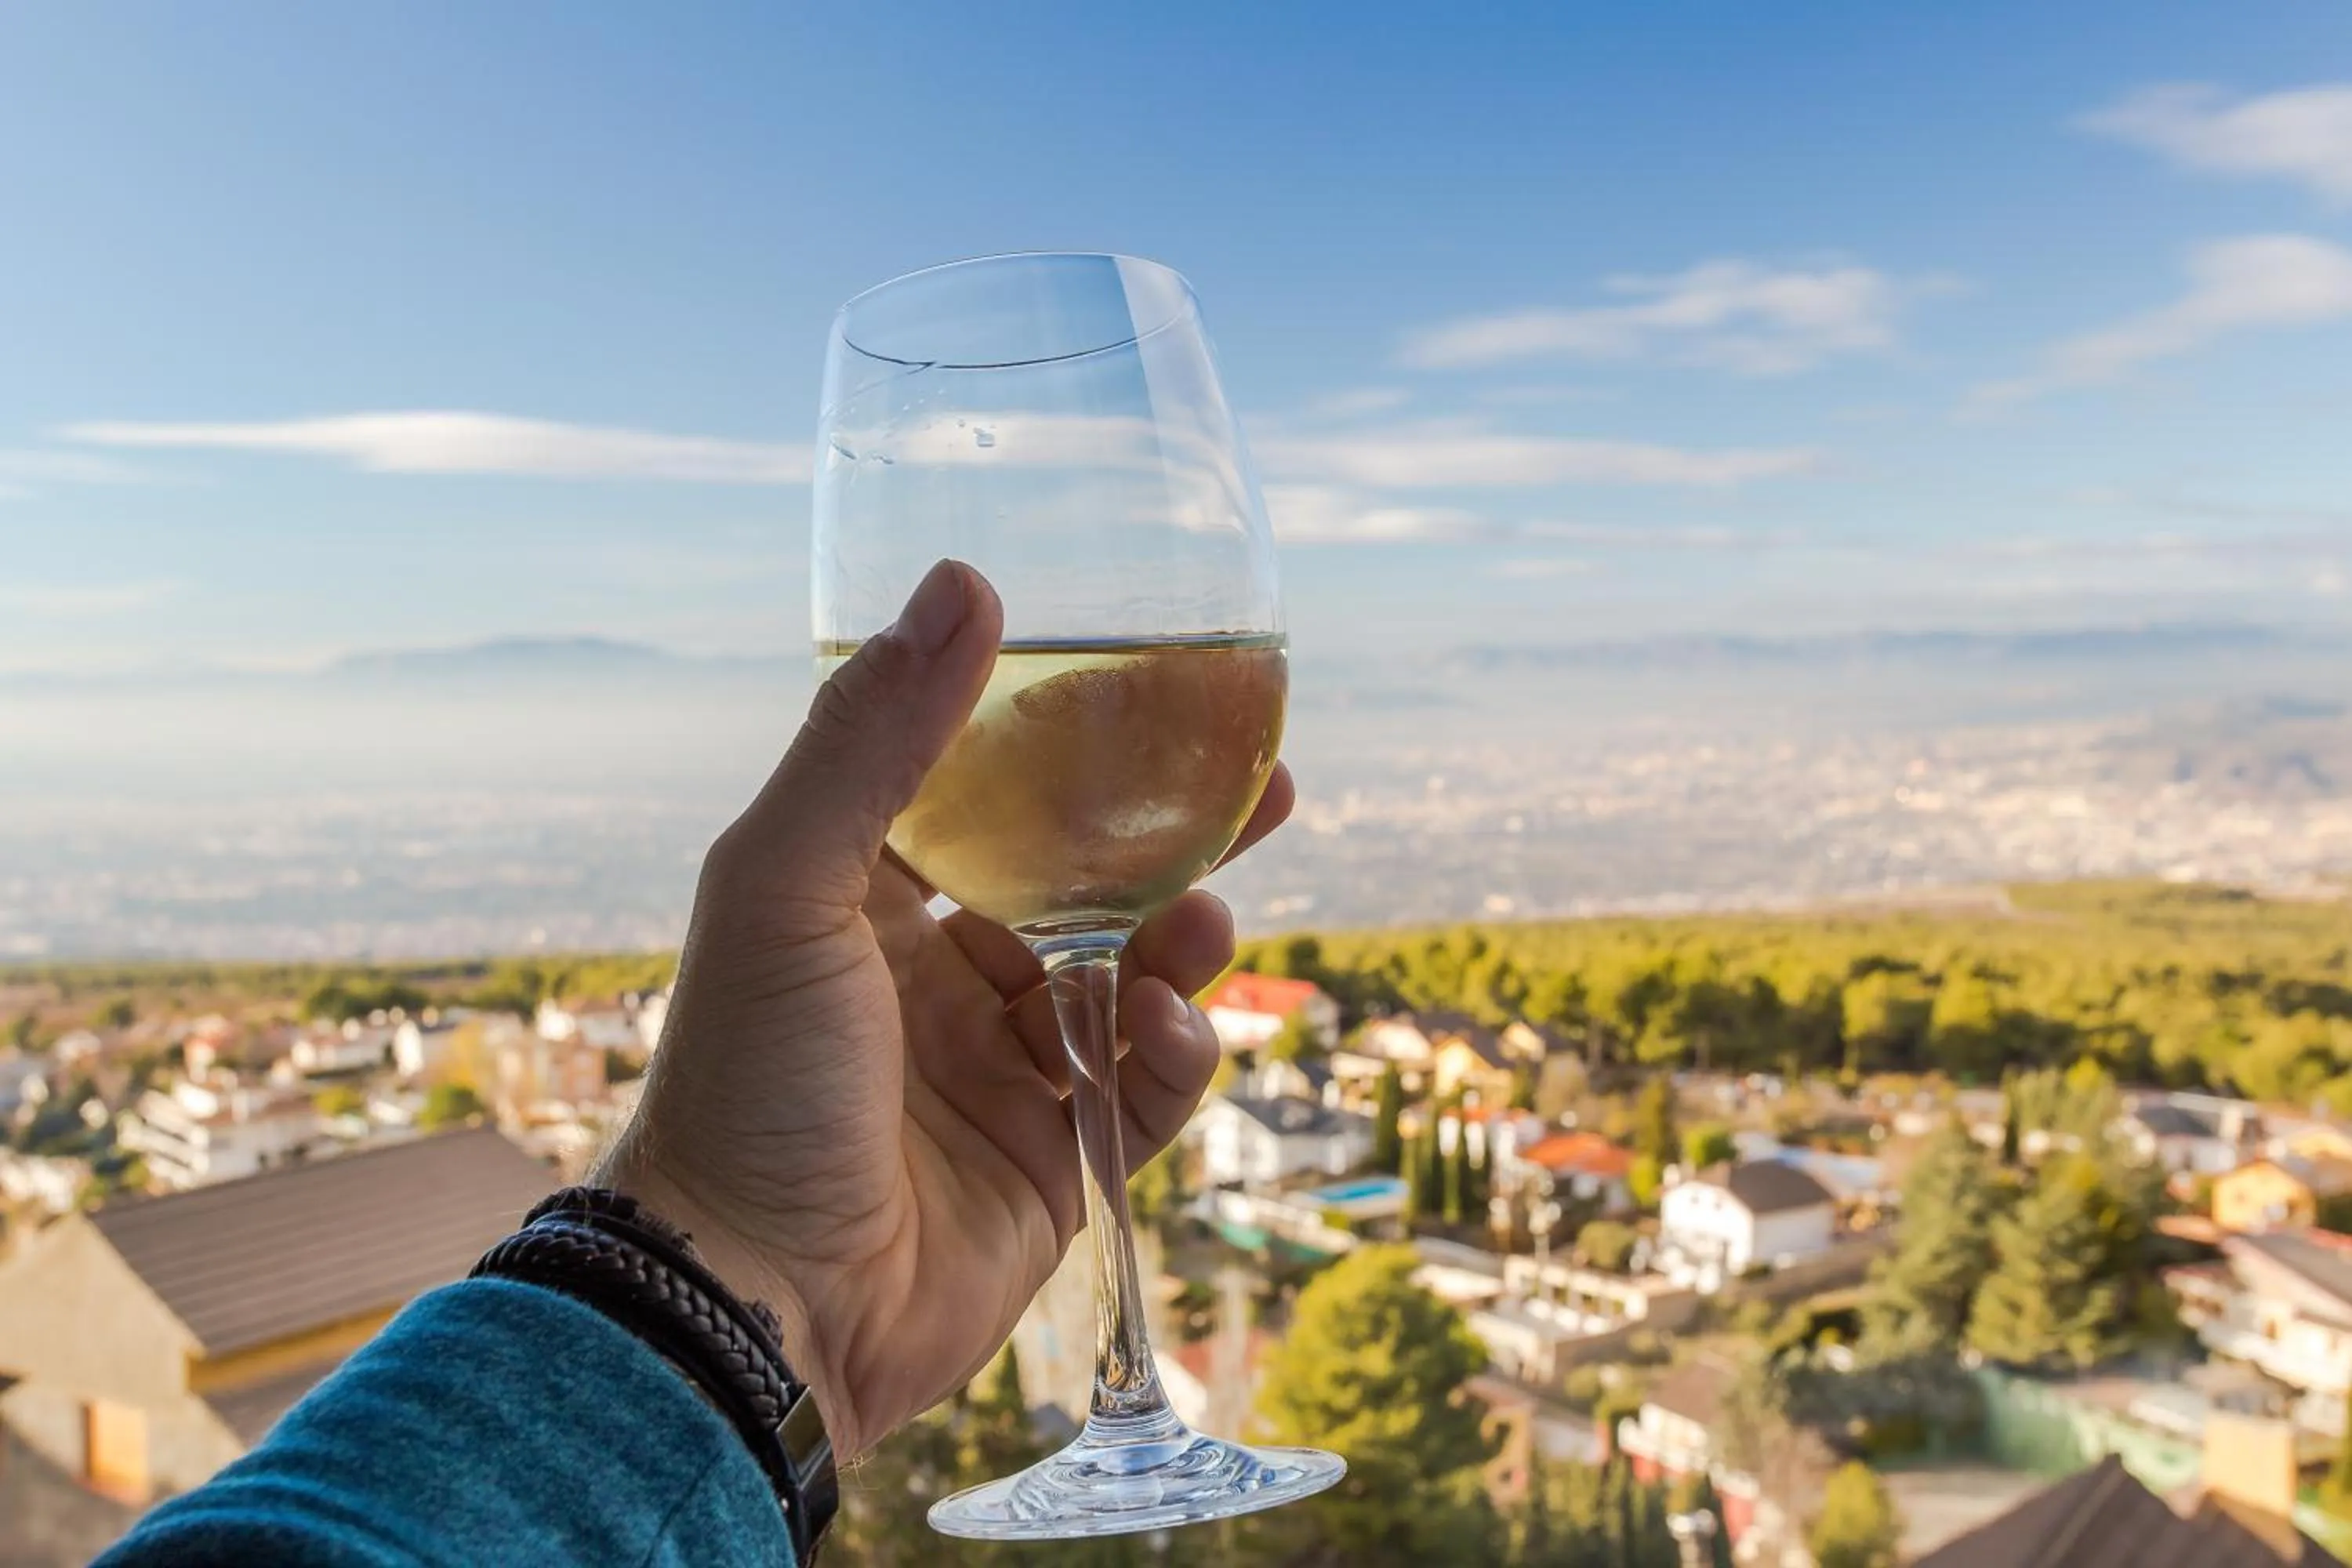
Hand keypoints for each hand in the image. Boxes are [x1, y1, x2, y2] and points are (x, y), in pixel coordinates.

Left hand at [597, 560, 1292, 1459]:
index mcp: (867, 902)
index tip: (1161, 693)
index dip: (1077, 746)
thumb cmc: (748, 1081)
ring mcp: (1000, 1072)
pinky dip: (1173, 1052)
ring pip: (1130, 978)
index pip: (989, 795)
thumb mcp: (786, 881)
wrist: (753, 1300)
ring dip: (1183, 944)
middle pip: (1085, 881)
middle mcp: (938, 978)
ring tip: (1205, 925)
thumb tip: (966, 580)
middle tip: (1268, 791)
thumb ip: (873, 739)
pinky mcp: (1055, 1160)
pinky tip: (1165, 1032)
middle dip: (1175, 839)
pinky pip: (1146, 1087)